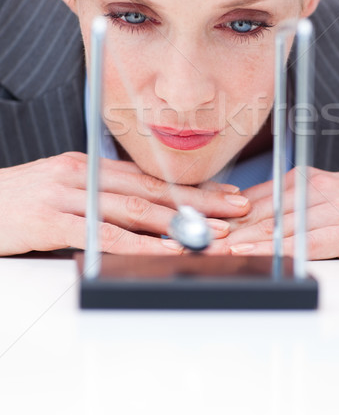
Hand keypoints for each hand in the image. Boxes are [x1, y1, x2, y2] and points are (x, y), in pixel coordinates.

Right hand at [0, 152, 249, 255]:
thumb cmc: (16, 203)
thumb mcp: (61, 192)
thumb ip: (97, 198)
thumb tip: (136, 214)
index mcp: (89, 167)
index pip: (150, 177)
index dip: (190, 186)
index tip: (224, 193)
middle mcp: (84, 175)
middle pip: (153, 189)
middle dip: (200, 200)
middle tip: (237, 207)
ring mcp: (68, 194)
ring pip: (134, 208)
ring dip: (179, 221)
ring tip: (215, 232)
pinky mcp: (51, 220)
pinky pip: (103, 233)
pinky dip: (139, 244)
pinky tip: (164, 250)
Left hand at [209, 168, 338, 258]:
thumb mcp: (332, 197)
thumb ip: (298, 206)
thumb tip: (263, 222)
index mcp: (306, 180)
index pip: (255, 196)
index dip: (224, 212)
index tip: (197, 223)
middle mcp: (312, 189)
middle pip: (259, 210)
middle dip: (225, 227)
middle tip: (194, 239)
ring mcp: (330, 208)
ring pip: (276, 225)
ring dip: (243, 240)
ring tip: (213, 250)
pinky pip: (306, 240)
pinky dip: (279, 249)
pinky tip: (259, 256)